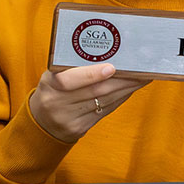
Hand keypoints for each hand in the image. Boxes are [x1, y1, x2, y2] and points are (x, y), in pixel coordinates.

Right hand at [28, 63, 147, 142]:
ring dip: (126, 89)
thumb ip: (74, 66)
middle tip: (140, 69)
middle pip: (95, 91)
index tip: (112, 68)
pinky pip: (105, 111)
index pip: (70, 80)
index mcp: (49, 85)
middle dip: (122, 80)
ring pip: (104, 102)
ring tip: (142, 78)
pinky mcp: (79, 128)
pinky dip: (120, 98)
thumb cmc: (53, 90)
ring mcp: (68, 119)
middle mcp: (57, 103)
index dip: (92, 74)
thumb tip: (109, 55)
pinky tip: (130, 90)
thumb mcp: (53, 76)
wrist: (41, 121)